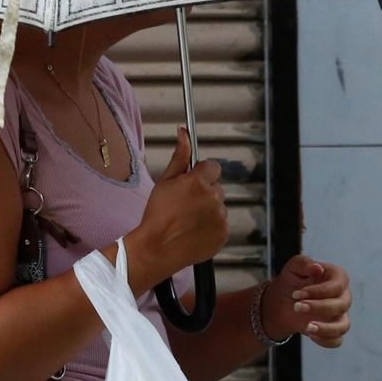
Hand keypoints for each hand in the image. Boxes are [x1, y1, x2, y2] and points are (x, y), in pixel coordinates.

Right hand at [128, 127, 226, 283]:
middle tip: (185, 205)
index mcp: (199, 182)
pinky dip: (211, 226)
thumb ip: (179, 156)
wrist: (157, 248)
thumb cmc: (157, 214)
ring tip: (188, 220)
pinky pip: (220, 224)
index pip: (212, 167)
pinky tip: (194, 231)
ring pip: (218, 206)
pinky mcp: (223, 234)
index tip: (190, 184)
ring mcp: (221, 217)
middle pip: (215, 187)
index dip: (200, 174)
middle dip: (204, 192)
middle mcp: (214, 198)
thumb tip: (184, 132)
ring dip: (208, 209)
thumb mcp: (165, 182)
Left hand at [262, 255, 350, 347]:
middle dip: (319, 307)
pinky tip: (309, 333)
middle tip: (296, 306)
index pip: (338, 286)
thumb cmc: (292, 280)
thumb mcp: (293, 267)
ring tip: (306, 327)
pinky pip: (336, 340)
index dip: (319, 291)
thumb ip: (304, 263)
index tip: (297, 293)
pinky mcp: (333, 330)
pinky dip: (325, 340)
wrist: (282, 300)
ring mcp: (339, 315)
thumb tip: (318, 268)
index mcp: (337, 277)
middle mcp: (343, 296)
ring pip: (343, 326)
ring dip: (326, 328)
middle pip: (342, 305)